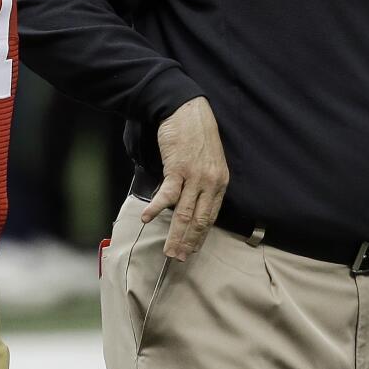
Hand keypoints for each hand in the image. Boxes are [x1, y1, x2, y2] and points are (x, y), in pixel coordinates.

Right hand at [141, 97, 228, 260]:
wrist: (186, 109)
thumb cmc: (196, 132)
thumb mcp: (209, 159)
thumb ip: (204, 182)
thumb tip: (192, 201)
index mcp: (219, 181)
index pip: (211, 216)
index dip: (201, 236)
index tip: (194, 249)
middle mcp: (210, 182)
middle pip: (199, 220)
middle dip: (189, 242)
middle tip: (180, 259)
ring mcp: (195, 176)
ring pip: (184, 213)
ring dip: (176, 235)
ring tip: (169, 251)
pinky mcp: (178, 168)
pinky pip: (167, 194)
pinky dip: (157, 208)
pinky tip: (148, 219)